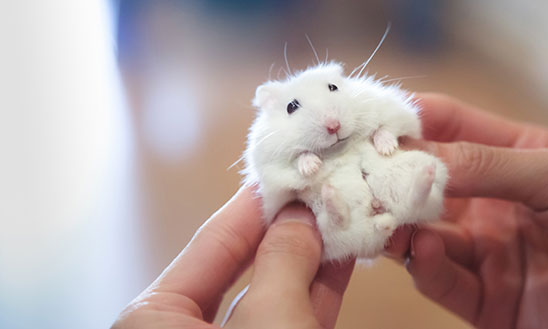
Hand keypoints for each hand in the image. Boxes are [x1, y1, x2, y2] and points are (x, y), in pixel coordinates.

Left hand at [112, 186, 353, 328]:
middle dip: (287, 229)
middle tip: (319, 190)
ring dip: (311, 258)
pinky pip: (291, 318)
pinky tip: (342, 257)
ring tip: (341, 216)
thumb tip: (299, 216)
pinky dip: (317, 290)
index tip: (287, 170)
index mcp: (155, 319)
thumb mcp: (270, 318)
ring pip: (273, 294)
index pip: (212, 242)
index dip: (255, 204)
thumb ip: (283, 260)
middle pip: (244, 265)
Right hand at [386, 93, 547, 327]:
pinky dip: (424, 265)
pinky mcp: (487, 301)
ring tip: (379, 213)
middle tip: (356, 174)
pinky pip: (441, 280)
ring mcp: (489, 252)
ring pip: (422, 233)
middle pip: (424, 183)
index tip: (368, 126)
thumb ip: (483, 164)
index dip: (407, 123)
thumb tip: (409, 153)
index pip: (446, 128)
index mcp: (514, 158)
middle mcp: (493, 202)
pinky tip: (421, 248)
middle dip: (389, 177)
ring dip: (397, 223)